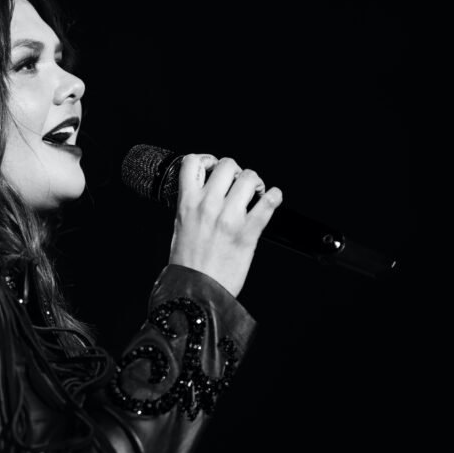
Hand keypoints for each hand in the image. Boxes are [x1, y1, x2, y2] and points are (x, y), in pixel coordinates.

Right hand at [168, 154, 282, 296]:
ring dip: (255, 182)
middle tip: (238, 183)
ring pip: (249, 178)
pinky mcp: (248, 232)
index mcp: (187, 203)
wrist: (196, 292)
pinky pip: (269, 203)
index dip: (207, 160)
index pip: (193, 163)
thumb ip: (191, 207)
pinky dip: (274, 197)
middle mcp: (208, 205)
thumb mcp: (179, 228)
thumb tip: (203, 194)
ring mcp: (230, 218)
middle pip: (228, 165)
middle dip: (236, 171)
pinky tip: (272, 199)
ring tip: (255, 193)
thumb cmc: (186, 265)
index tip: (213, 168)